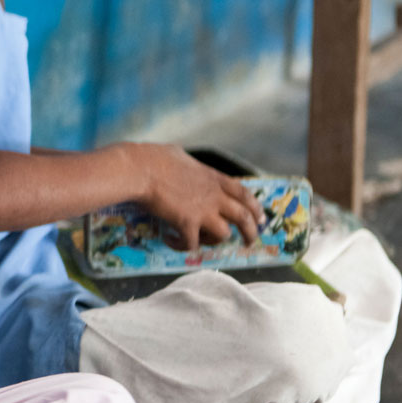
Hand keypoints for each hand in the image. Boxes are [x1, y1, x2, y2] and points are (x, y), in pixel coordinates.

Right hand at [124, 143, 263, 250]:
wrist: (141, 170)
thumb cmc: (155, 158)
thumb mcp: (181, 157)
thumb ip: (189, 167)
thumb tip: (182, 163)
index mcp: (214, 179)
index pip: (244, 194)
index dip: (255, 208)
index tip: (260, 218)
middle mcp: (214, 196)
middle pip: (243, 217)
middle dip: (251, 232)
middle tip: (249, 242)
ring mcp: (202, 211)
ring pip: (223, 234)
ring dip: (213, 241)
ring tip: (201, 242)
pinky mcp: (186, 224)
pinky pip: (192, 244)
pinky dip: (182, 245)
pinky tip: (170, 240)